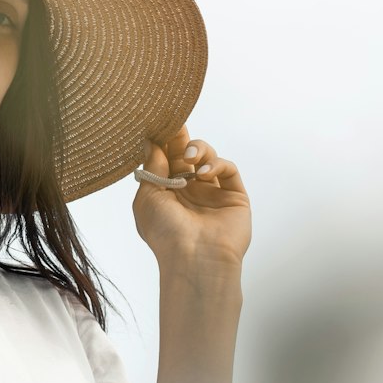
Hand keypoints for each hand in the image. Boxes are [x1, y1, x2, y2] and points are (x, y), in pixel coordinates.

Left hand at [132, 125, 251, 269]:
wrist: (195, 258)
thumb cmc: (165, 234)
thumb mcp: (148, 198)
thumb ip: (152, 167)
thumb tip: (150, 142)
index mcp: (166, 192)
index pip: (166, 159)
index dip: (163, 141)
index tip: (158, 123)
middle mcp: (189, 191)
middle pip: (187, 155)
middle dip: (181, 138)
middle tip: (176, 124)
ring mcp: (212, 193)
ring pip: (208, 158)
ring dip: (199, 149)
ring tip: (190, 157)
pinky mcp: (234, 196)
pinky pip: (228, 169)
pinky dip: (217, 164)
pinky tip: (204, 173)